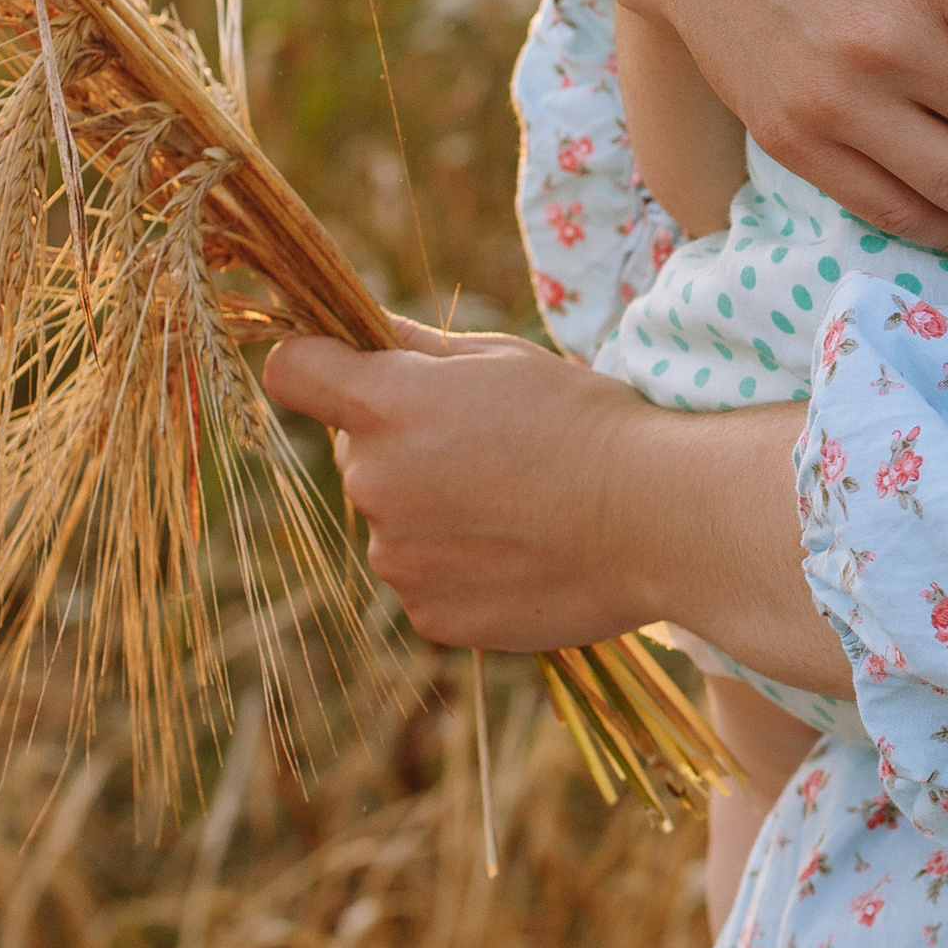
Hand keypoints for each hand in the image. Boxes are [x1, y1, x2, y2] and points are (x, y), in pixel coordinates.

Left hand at [266, 319, 659, 648]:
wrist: (655, 520)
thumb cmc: (587, 423)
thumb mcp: (505, 358)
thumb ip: (418, 347)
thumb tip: (367, 331)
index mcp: (386, 404)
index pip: (292, 370)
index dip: (317, 365)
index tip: (347, 370)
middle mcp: (373, 480)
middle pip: (355, 452)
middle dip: (402, 445)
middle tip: (488, 449)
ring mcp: (396, 557)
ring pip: (394, 521)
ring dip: (434, 512)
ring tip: (518, 507)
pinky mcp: (429, 615)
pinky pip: (426, 580)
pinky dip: (462, 569)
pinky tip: (523, 553)